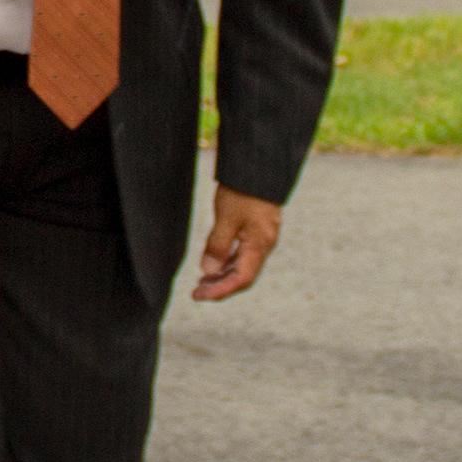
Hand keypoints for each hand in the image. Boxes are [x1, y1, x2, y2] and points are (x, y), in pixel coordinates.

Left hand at [188, 185, 281, 302]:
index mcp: (260, 244)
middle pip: (244, 276)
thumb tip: (208, 271)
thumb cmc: (243, 189)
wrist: (259, 165)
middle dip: (220, 287)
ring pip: (243, 265)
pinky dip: (228, 261)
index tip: (199, 295)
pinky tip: (213, 263)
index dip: (220, 291)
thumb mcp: (226, 217)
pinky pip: (243, 254)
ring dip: (223, 276)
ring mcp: (262, 237)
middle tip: (197, 292)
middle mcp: (265, 244)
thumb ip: (217, 245)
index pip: (241, 279)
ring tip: (201, 281)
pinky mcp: (258, 230)